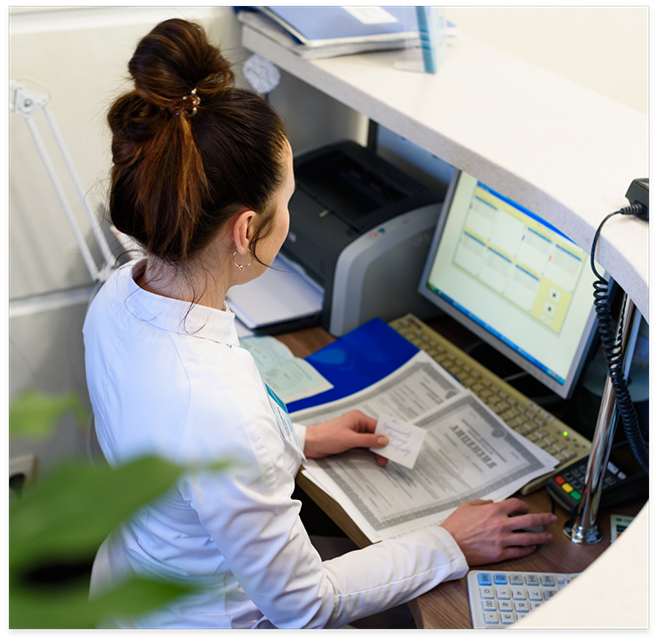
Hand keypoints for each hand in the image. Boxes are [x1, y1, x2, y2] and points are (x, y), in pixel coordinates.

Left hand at [304, 410, 387, 465]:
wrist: (311, 443)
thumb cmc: (326, 437)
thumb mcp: (350, 439)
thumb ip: (368, 440)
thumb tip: (384, 440)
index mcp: (358, 418)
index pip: (378, 426)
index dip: (386, 436)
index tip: (394, 445)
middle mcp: (357, 423)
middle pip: (375, 434)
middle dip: (382, 444)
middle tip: (389, 456)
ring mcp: (353, 432)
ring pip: (370, 440)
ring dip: (376, 449)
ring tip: (383, 459)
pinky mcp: (350, 440)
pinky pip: (364, 445)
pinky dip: (369, 451)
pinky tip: (374, 457)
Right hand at [441, 498, 556, 565]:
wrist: (449, 544)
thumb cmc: (455, 526)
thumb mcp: (467, 506)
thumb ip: (482, 503)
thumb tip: (492, 504)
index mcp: (493, 511)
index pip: (517, 505)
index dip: (524, 505)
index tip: (525, 508)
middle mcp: (501, 524)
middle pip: (530, 520)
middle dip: (543, 518)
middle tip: (550, 519)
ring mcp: (502, 540)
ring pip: (528, 538)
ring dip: (541, 536)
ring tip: (548, 536)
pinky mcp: (500, 553)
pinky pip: (519, 551)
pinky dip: (528, 549)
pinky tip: (533, 547)